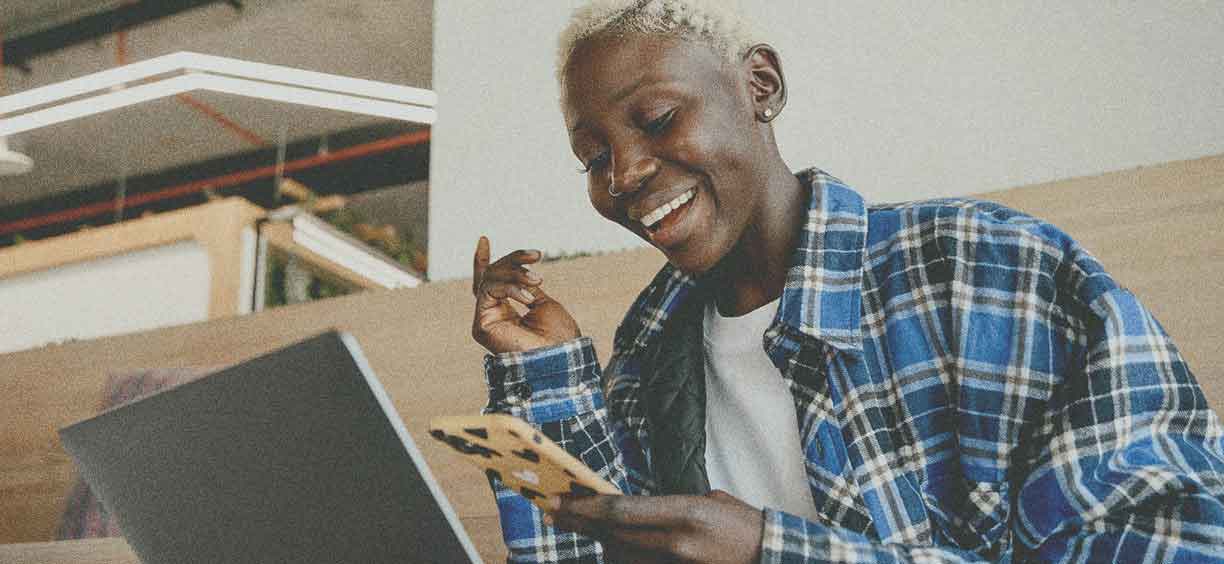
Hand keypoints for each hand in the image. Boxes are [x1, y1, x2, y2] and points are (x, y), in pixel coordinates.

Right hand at [471, 236, 580, 353]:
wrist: (561, 357)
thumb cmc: (558, 336)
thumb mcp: (543, 303)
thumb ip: (524, 287)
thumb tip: (518, 272)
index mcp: (506, 313)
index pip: (490, 283)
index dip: (484, 260)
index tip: (483, 238)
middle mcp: (493, 316)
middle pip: (491, 276)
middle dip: (513, 261)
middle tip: (536, 255)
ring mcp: (486, 321)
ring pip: (489, 280)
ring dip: (515, 273)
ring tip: (537, 280)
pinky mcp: (481, 326)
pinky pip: (489, 291)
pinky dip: (510, 287)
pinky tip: (528, 297)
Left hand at [547, 490, 764, 563]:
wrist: (773, 556)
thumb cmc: (744, 526)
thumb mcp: (710, 501)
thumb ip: (671, 504)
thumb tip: (639, 508)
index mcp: (686, 512)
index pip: (623, 509)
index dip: (587, 507)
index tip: (562, 501)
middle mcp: (677, 541)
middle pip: (614, 533)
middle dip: (581, 522)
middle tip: (556, 512)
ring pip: (621, 555)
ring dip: (600, 540)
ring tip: (582, 525)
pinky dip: (623, 555)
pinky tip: (612, 545)